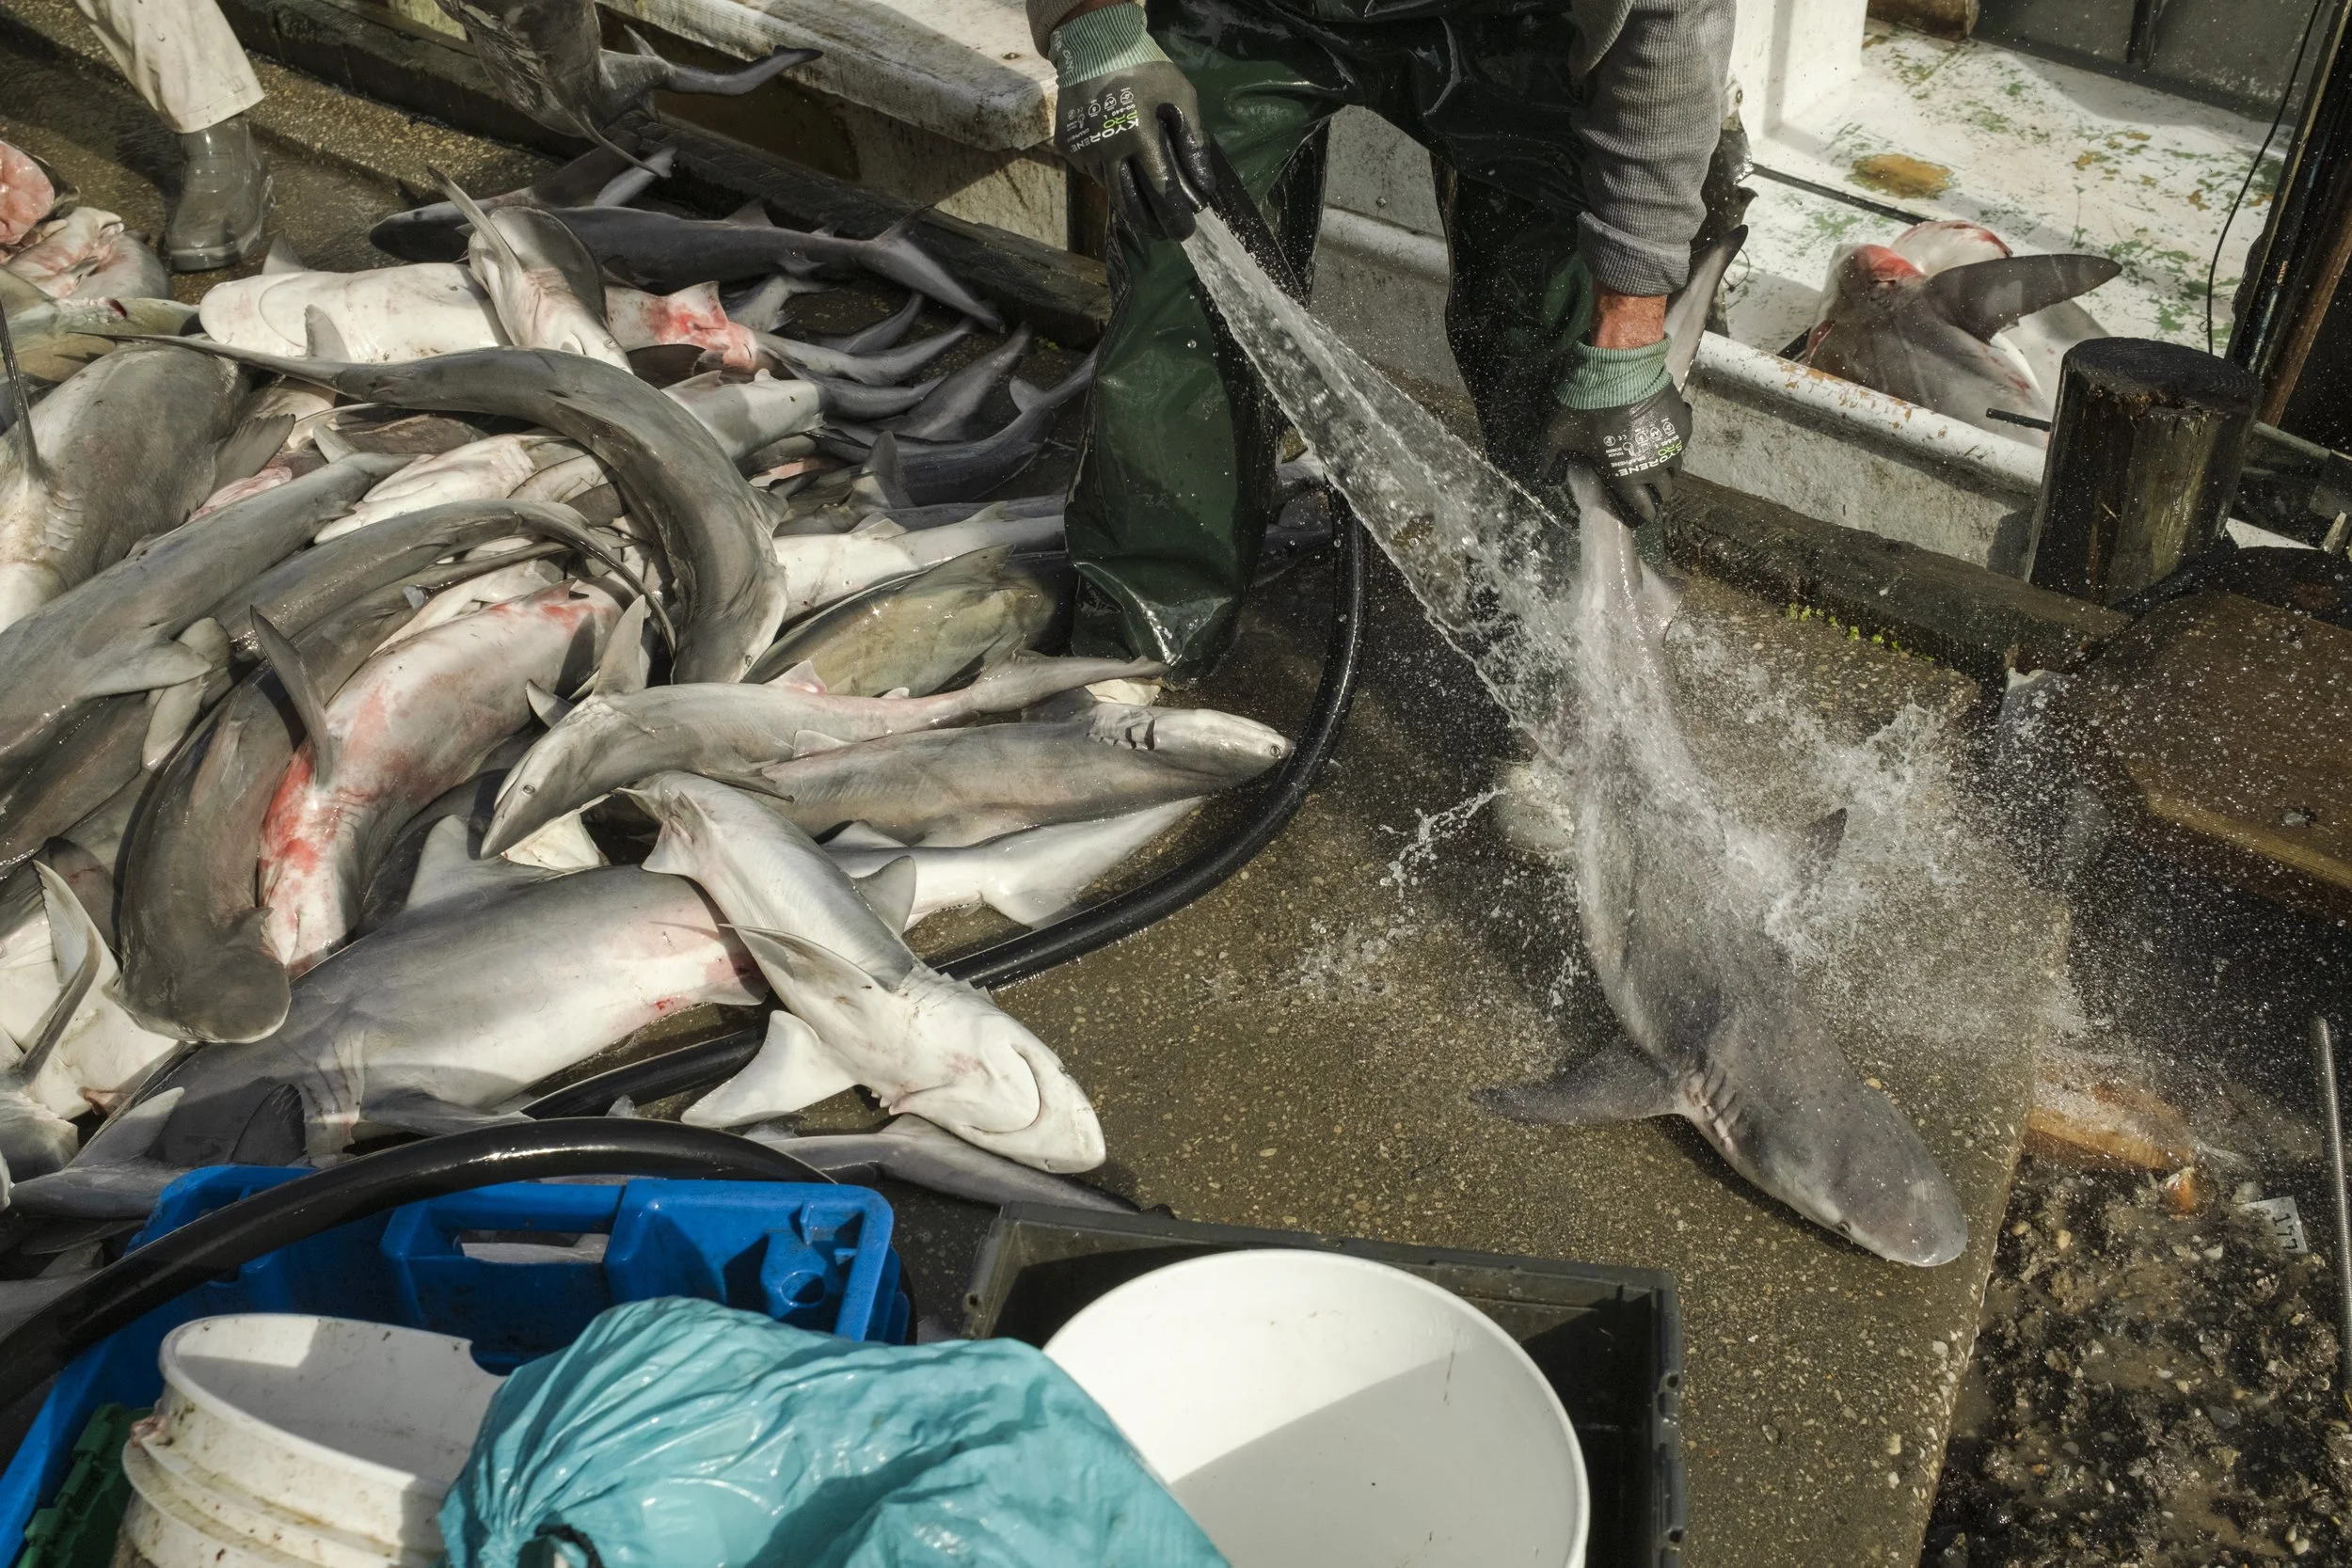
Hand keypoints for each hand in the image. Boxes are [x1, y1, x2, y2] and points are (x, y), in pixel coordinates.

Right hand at [1050, 6, 1212, 240]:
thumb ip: (1193, 142)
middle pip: (1130, 204)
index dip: (1175, 215)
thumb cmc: (1144, 70)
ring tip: (1149, 209)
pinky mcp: (1067, 148)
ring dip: (1131, 202)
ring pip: (1111, 190)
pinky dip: (1111, 178)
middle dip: (1152, 225)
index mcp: (1138, 134)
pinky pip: (1093, 174)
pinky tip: (1123, 171)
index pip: (1160, 190)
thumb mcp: (1180, 96)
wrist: (1092, 47)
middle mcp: (1106, 149)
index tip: (1186, 230)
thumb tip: (1204, 187)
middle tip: (1167, 234)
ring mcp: (1083, 151)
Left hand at [1540, 294, 1686, 522]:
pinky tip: (1663, 435)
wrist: (1619, 369)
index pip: (1643, 508)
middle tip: (1648, 487)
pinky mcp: (1684, 424)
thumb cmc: (1586, 406)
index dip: (1641, 511)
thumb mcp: (1558, 435)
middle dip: (1657, 493)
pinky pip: (1682, 442)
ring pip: (1676, 468)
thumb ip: (1547, 458)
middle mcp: (1654, 466)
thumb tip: (1539, 477)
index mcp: (1626, 477)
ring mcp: (1672, 445)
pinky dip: (1674, 442)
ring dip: (1667, 470)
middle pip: (1665, 491)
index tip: (1640, 510)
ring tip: (1656, 463)